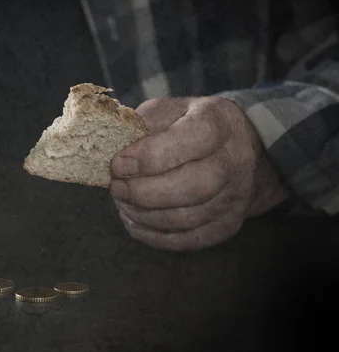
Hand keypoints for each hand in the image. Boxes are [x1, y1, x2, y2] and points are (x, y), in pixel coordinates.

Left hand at [110, 97, 289, 250]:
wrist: (235, 153)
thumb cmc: (187, 128)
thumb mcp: (167, 111)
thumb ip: (143, 123)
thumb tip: (113, 149)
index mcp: (220, 121)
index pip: (195, 138)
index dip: (152, 155)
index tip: (118, 164)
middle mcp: (236, 159)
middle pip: (195, 185)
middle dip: (145, 192)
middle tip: (116, 188)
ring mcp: (236, 195)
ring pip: (189, 217)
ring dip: (146, 215)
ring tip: (122, 203)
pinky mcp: (227, 224)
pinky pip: (189, 239)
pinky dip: (155, 236)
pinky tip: (135, 221)